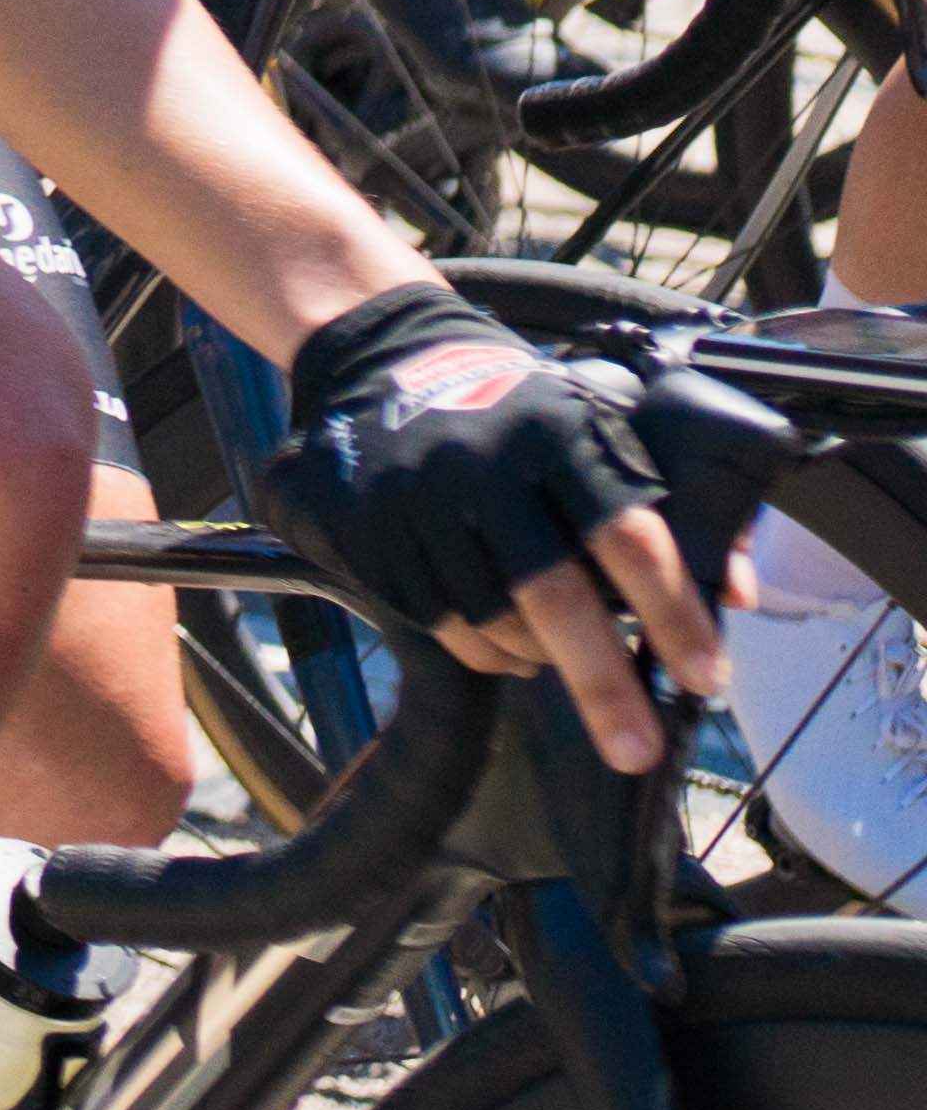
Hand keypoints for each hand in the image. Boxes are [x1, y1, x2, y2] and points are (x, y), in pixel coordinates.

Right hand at [258, 292, 724, 769]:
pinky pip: (442, 623)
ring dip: (543, 660)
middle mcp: (486, 469)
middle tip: (637, 750)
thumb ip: (677, 501)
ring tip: (567, 664)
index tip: (706, 678)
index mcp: (559, 435)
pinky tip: (515, 649)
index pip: (629, 537)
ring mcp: (421, 503)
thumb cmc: (519, 408)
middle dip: (603, 685)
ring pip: (495, 619)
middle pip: (554, 596)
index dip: (672, 612)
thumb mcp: (603, 424)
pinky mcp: (374, 533)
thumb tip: (736, 593)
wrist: (382, 358)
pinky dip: (490, 653)